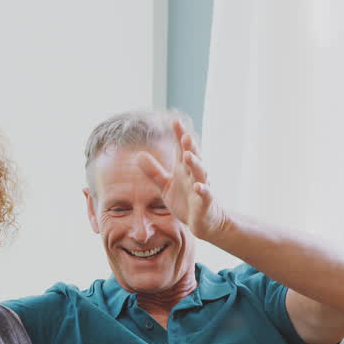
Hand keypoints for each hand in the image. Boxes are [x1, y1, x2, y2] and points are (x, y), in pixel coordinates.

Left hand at [138, 119, 227, 240]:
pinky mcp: (205, 203)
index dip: (179, 136)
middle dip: (190, 147)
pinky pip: (205, 195)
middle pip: (193, 158)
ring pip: (200, 174)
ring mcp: (201, 188)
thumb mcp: (166, 186)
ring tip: (188, 155)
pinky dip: (202, 190)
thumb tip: (138, 155)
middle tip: (185, 136)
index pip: (182, 149)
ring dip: (195, 164)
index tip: (175, 121)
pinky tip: (198, 185)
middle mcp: (194, 175)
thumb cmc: (185, 200)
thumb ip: (153, 172)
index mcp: (184, 170)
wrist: (203, 221)